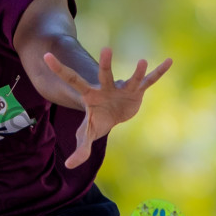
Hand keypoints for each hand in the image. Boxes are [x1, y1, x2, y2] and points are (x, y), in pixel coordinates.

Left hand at [42, 48, 171, 168]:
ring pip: (131, 79)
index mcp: (90, 95)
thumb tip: (69, 165)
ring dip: (137, 72)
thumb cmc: (97, 121)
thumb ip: (80, 149)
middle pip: (105, 75)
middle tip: (107, 49)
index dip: (59, 69)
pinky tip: (169, 61)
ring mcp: (122, 88)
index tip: (46, 56)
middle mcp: (106, 87)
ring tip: (143, 61)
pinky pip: (149, 82)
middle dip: (105, 64)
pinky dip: (159, 72)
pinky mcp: (137, 91)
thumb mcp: (87, 135)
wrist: (114, 115)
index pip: (72, 80)